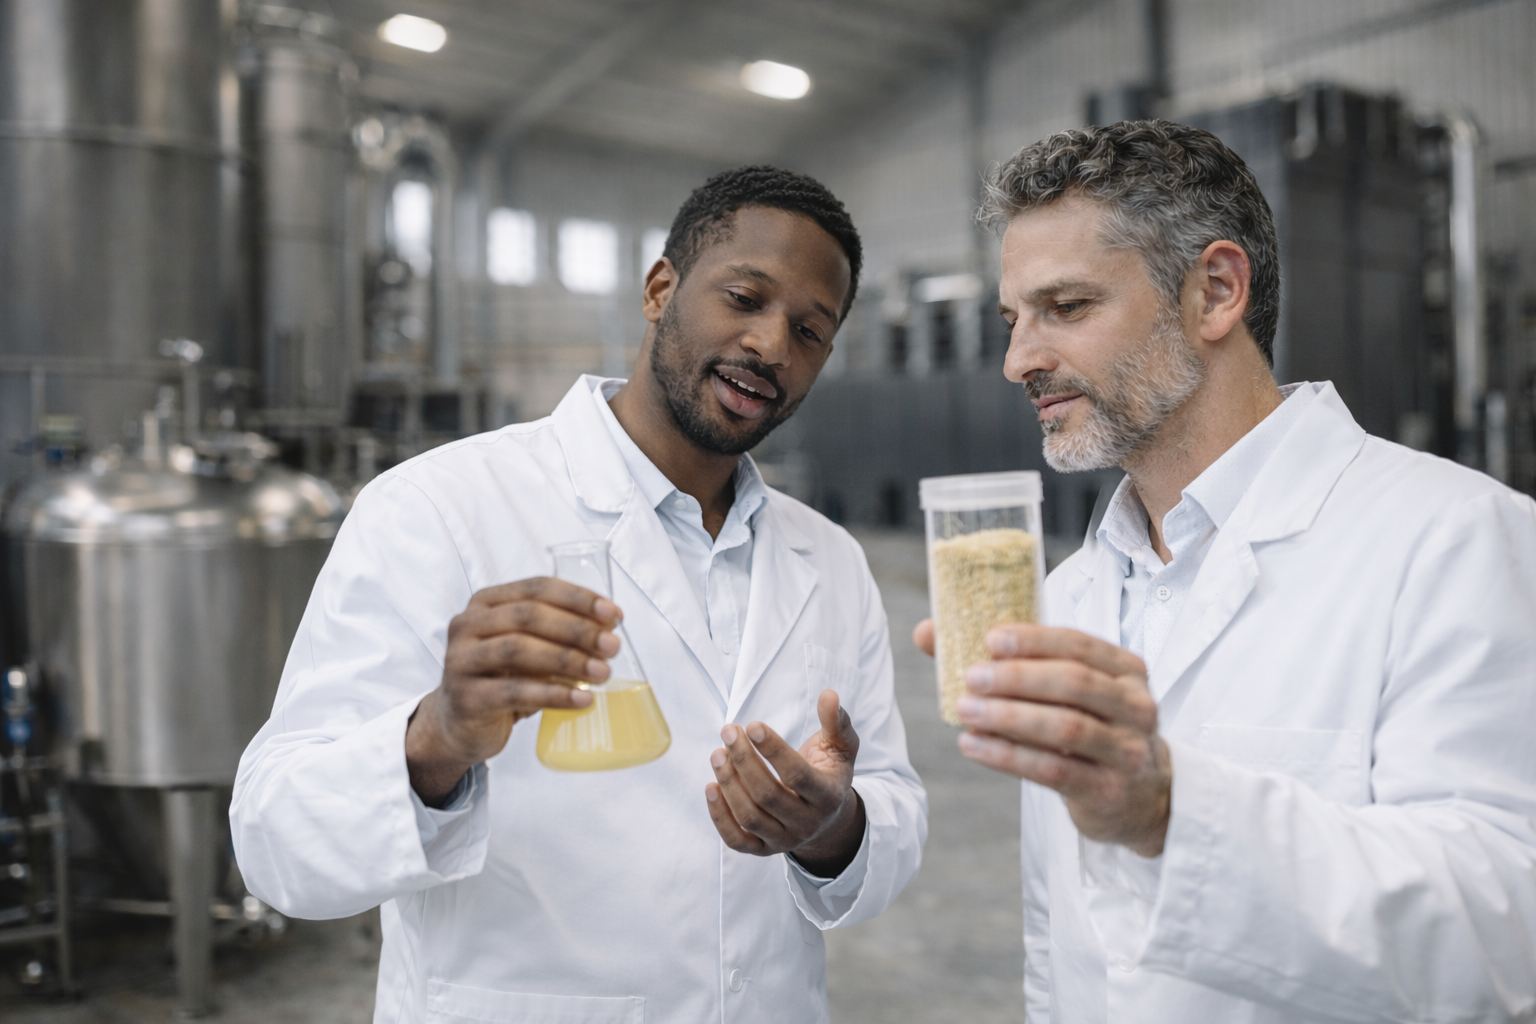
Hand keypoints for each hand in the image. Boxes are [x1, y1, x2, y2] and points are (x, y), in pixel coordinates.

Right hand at [406, 578, 621, 804]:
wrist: (460, 724)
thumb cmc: (503, 678)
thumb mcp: (530, 649)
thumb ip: (560, 633)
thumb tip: (611, 623)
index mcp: (486, 602)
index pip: (536, 587)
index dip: (577, 597)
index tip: (613, 614)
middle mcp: (467, 624)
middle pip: (528, 616)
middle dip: (577, 629)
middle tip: (612, 647)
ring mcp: (460, 660)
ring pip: (519, 650)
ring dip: (568, 660)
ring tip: (602, 673)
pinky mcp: (465, 697)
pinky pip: (514, 692)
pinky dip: (554, 694)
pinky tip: (582, 699)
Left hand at [705, 690, 865, 876]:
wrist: (828, 818)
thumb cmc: (829, 774)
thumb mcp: (841, 748)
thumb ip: (836, 722)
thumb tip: (829, 696)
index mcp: (828, 796)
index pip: (798, 775)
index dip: (773, 750)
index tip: (752, 725)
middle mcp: (807, 822)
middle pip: (768, 795)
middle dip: (744, 761)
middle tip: (728, 731)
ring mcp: (784, 839)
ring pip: (750, 817)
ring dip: (729, 784)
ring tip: (717, 754)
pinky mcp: (764, 849)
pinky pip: (736, 840)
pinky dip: (719, 817)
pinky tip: (710, 788)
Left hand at [915, 619, 1169, 856]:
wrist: (1139, 796)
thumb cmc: (1090, 727)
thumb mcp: (1066, 691)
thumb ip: (1009, 660)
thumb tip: (927, 632)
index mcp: (1125, 670)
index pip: (1079, 644)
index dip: (1034, 640)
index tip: (990, 639)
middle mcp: (1135, 706)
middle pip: (1074, 683)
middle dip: (1019, 678)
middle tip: (971, 678)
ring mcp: (1126, 751)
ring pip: (1066, 728)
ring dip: (1010, 717)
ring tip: (966, 711)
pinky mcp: (1107, 790)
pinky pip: (1054, 770)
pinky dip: (1009, 756)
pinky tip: (973, 745)